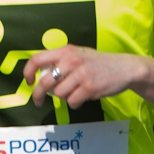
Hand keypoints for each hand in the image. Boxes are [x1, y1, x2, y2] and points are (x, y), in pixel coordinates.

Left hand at [24, 45, 145, 110]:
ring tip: (75, 92)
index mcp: (66, 51)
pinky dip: (75, 103)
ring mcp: (81, 74)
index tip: (29, 82)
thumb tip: (40, 76)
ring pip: (59, 94)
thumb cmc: (99, 63)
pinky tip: (84, 96)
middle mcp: (72, 60)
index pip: (37, 59)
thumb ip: (61, 62)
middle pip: (45, 82)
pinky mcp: (89, 88)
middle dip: (38, 95)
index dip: (28, 72)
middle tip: (38, 101)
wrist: (125, 68)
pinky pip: (72, 102)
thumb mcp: (79, 54)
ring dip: (64, 97)